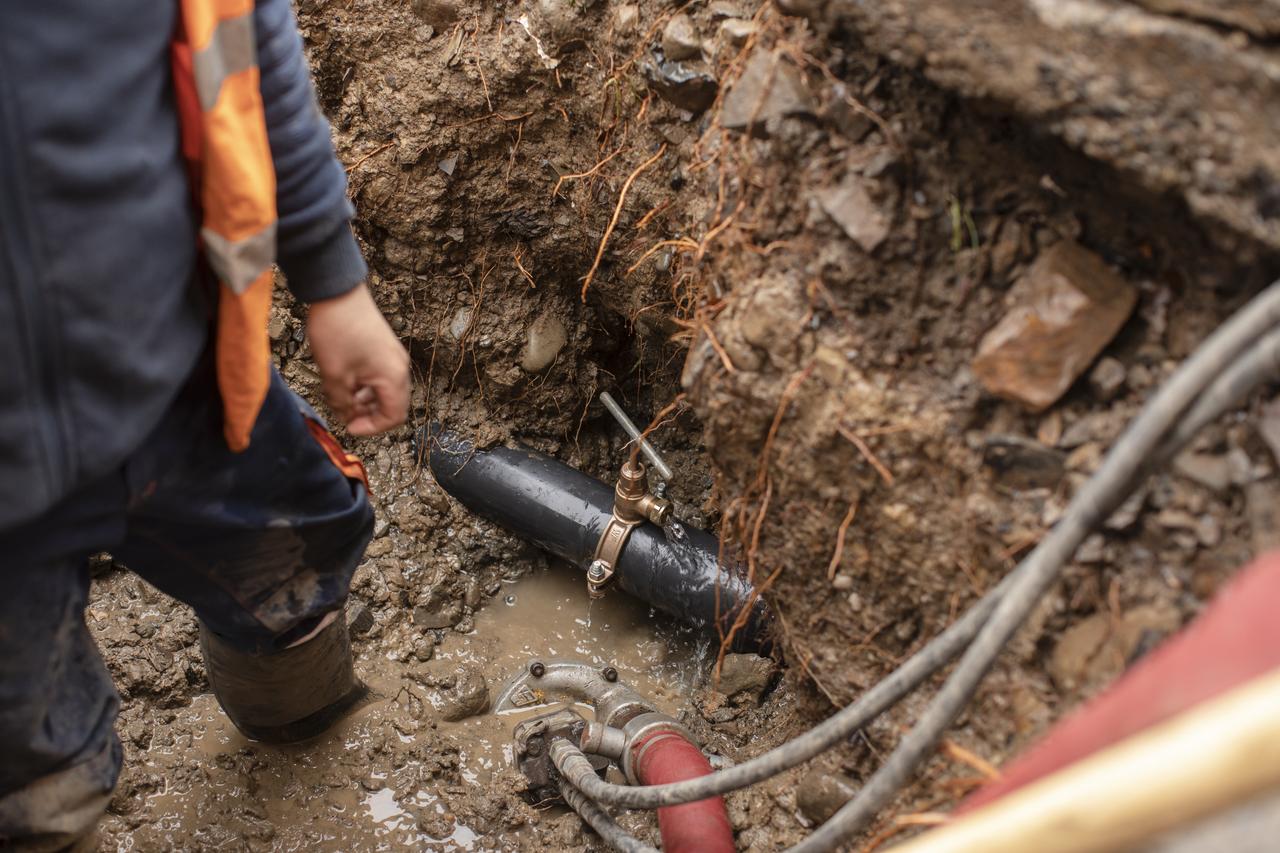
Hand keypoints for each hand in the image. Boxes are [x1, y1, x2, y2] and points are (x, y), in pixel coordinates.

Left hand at [307, 283, 409, 435]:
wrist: (338, 292)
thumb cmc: (338, 331)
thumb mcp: (334, 375)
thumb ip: (342, 403)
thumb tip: (347, 417)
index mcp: (393, 377)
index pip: (393, 417)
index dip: (371, 427)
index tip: (348, 426)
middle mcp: (399, 368)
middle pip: (391, 405)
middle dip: (367, 414)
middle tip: (343, 414)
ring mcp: (392, 357)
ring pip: (384, 391)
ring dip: (364, 400)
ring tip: (339, 397)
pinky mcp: (384, 348)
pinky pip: (379, 376)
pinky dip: (364, 385)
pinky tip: (343, 381)